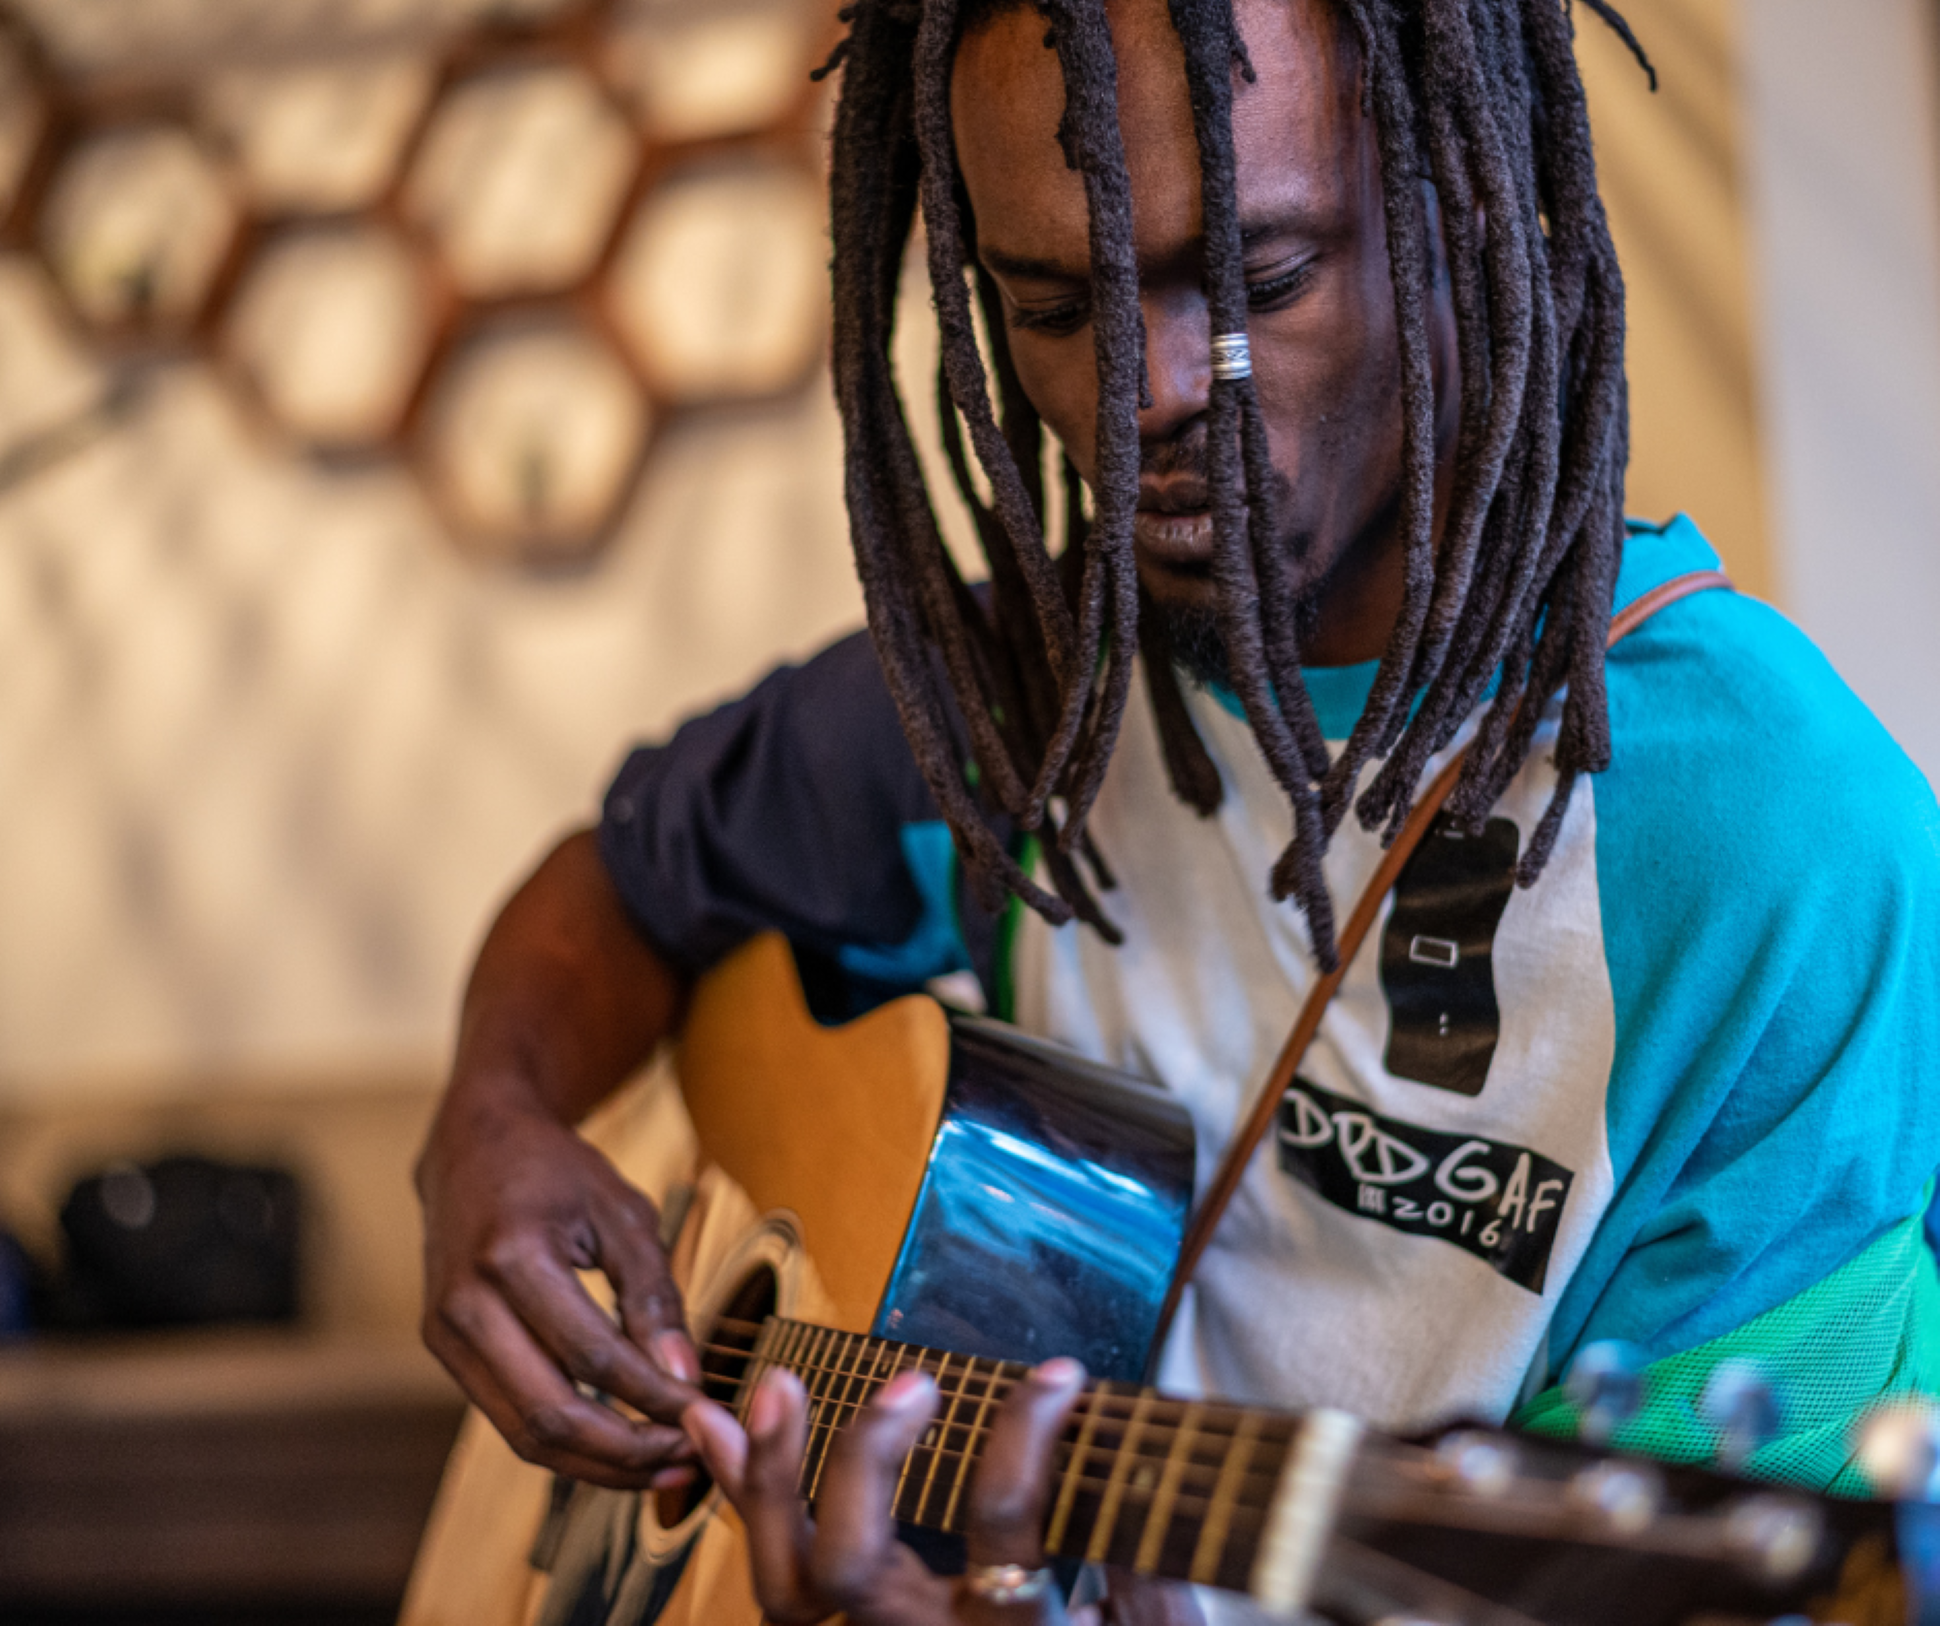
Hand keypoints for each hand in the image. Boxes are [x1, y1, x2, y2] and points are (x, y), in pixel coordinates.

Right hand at [416, 1084, 701, 1488]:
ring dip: (597, 1463)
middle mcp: (465, 1305)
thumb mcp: (622, 1213)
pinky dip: (567, 1442)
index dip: (653, 1397)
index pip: (590, 1356)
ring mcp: (445, 1334)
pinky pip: (508, 1418)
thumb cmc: (556, 1173)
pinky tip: (618, 1444)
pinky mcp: (445, 1353)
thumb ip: (653, 1295)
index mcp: (511, 1257)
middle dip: (625, 1451)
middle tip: (689, 1458)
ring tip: (662, 1464)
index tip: (707, 1414)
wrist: (474, 1146)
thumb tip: (683, 1376)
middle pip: (547, 1414)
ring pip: (523, 1433)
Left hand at [685, 1356, 1164, 1624]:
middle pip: (848, 1559)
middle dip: (862, 1455)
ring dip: (767, 1472)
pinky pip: (776, 1576)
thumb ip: (1146, 1576)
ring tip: (776, 1383)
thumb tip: (1131, 1467)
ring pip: (783, 1580)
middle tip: (908, 1381)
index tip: (1060, 1374)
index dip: (1026, 1435)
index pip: (1001, 1525)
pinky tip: (716, 1426)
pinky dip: (742, 1495)